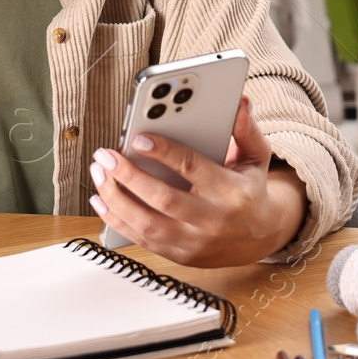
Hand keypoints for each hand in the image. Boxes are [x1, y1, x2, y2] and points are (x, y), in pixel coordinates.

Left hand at [88, 97, 308, 266]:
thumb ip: (246, 130)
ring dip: (116, 198)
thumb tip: (239, 103)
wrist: (259, 238)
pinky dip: (116, 219)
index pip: (193, 169)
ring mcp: (194, 242)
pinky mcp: (179, 255)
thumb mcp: (256, 157)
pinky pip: (141, 239)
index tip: (138, 137)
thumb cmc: (251, 190)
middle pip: (163, 199)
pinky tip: (101, 199)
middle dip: (128, 176)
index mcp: (232, 192)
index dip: (164, 152)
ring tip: (98, 173)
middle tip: (105, 156)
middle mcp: (212, 220)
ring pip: (147, 223)